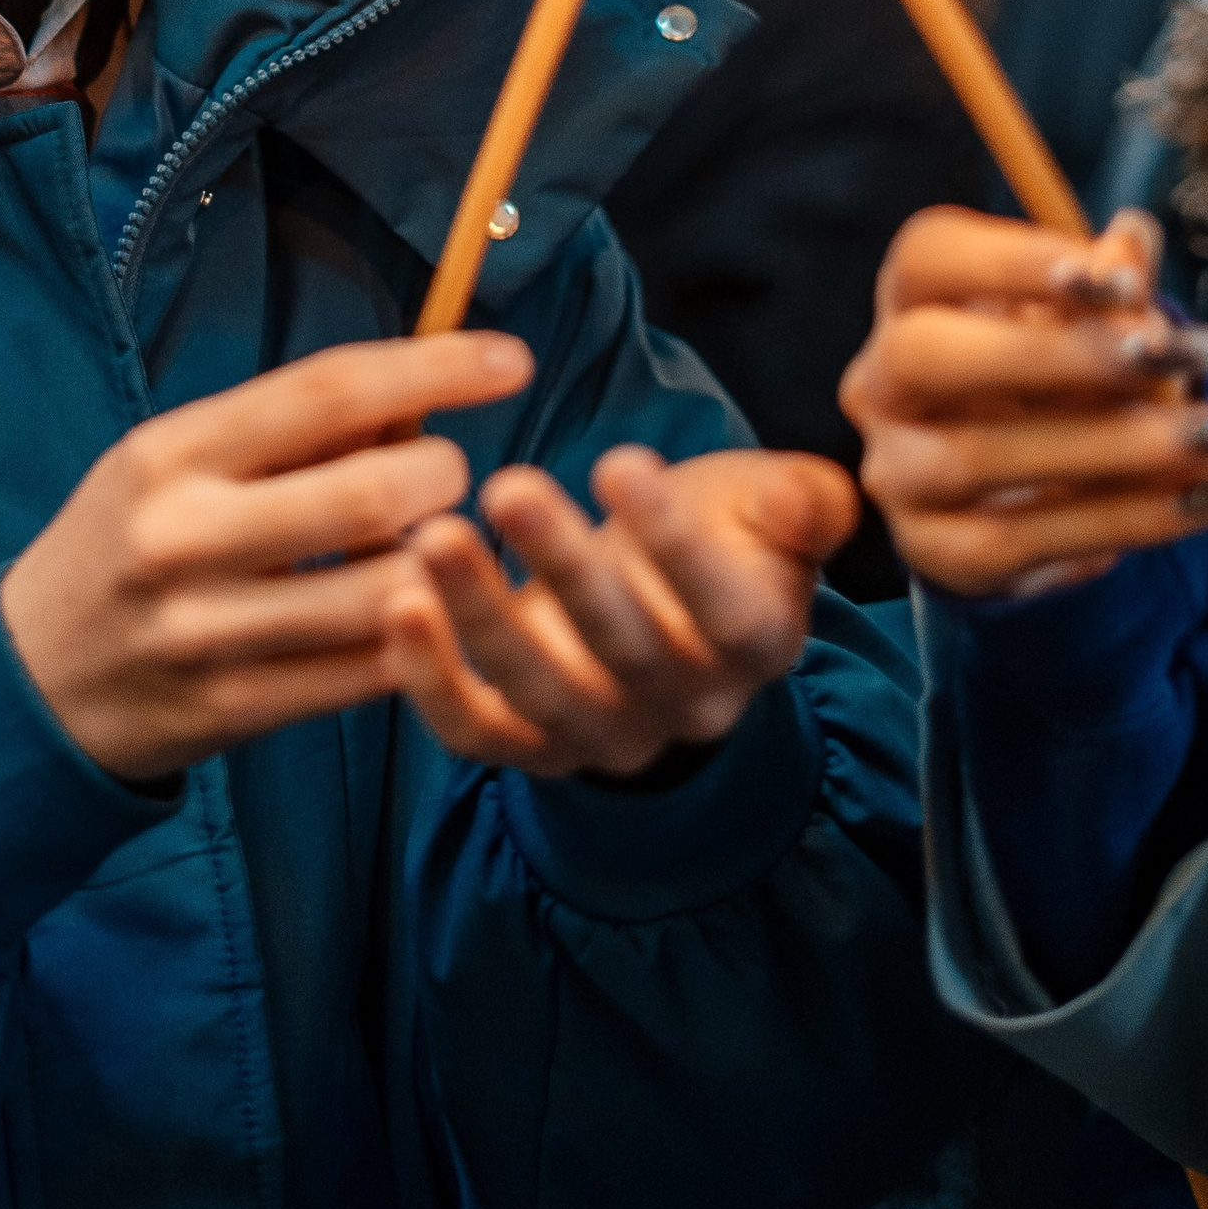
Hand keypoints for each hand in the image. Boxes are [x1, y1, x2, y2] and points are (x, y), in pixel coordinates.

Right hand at [0, 333, 537, 778]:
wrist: (31, 679)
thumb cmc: (125, 542)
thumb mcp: (170, 462)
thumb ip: (282, 434)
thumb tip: (416, 395)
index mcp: (171, 455)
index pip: (328, 391)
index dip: (434, 369)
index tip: (510, 361)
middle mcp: (184, 537)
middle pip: (372, 494)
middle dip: (442, 476)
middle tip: (445, 476)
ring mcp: (209, 632)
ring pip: (386, 593)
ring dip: (438, 565)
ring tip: (424, 550)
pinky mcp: (237, 708)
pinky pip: (368, 672)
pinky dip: (412, 637)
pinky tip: (409, 615)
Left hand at [398, 445, 853, 775]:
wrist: (670, 612)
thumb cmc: (719, 535)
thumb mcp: (772, 506)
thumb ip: (801, 501)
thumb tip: (809, 500)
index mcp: (753, 645)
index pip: (722, 608)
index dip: (675, 543)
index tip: (621, 461)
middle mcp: (682, 707)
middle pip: (622, 647)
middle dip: (562, 565)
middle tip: (507, 484)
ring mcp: (602, 735)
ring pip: (540, 692)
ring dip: (482, 617)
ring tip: (432, 539)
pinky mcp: (530, 747)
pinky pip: (476, 732)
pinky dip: (430, 684)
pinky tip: (398, 609)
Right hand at [837, 207, 1207, 597]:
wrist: (1021, 496)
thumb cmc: (1055, 380)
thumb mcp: (1087, 322)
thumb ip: (1109, 282)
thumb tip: (1135, 236)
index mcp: (909, 301)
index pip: (929, 257)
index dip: (1017, 262)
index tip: (1123, 279)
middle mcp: (878, 384)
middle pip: (928, 354)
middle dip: (1059, 354)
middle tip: (1178, 357)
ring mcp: (896, 472)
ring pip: (977, 457)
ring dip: (1115, 446)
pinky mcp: (935, 551)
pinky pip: (1021, 541)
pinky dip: (1124, 520)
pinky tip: (1203, 500)